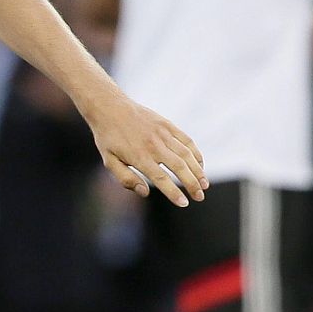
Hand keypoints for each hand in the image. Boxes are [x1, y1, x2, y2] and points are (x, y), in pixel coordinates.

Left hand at [87, 90, 206, 207]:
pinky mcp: (167, 125)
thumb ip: (126, 178)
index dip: (174, 193)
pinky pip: (186, 140)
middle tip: (200, 197)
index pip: (161, 179)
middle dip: (192, 184)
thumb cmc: (108, 138)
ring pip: (186, 154)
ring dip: (198, 170)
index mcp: (139, 157)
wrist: (109, 107)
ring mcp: (162, 134)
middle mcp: (153, 145)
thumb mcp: (109, 161)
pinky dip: (195, 153)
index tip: (184, 204)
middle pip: (179, 168)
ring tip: (204, 184)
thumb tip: (145, 193)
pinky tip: (200, 165)